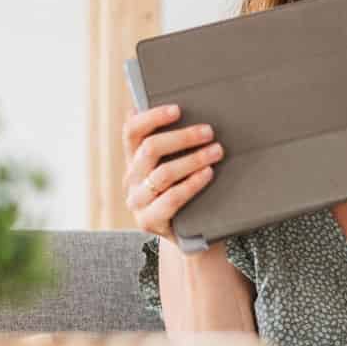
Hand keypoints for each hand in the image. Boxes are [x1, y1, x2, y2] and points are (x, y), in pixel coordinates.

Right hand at [121, 102, 222, 238]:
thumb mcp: (174, 166)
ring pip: (163, 174)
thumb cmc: (184, 191)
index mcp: (132, 159)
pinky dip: (192, 184)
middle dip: (182, 137)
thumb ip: (172, 144)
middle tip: (209, 131)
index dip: (152, 117)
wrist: (187, 236)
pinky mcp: (149, 222)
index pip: (132, 131)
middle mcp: (130, 179)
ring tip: (216, 151)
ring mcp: (137, 202)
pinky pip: (171, 199)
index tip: (178, 109)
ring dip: (192, 159)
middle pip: (150, 149)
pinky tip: (208, 174)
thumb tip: (183, 110)